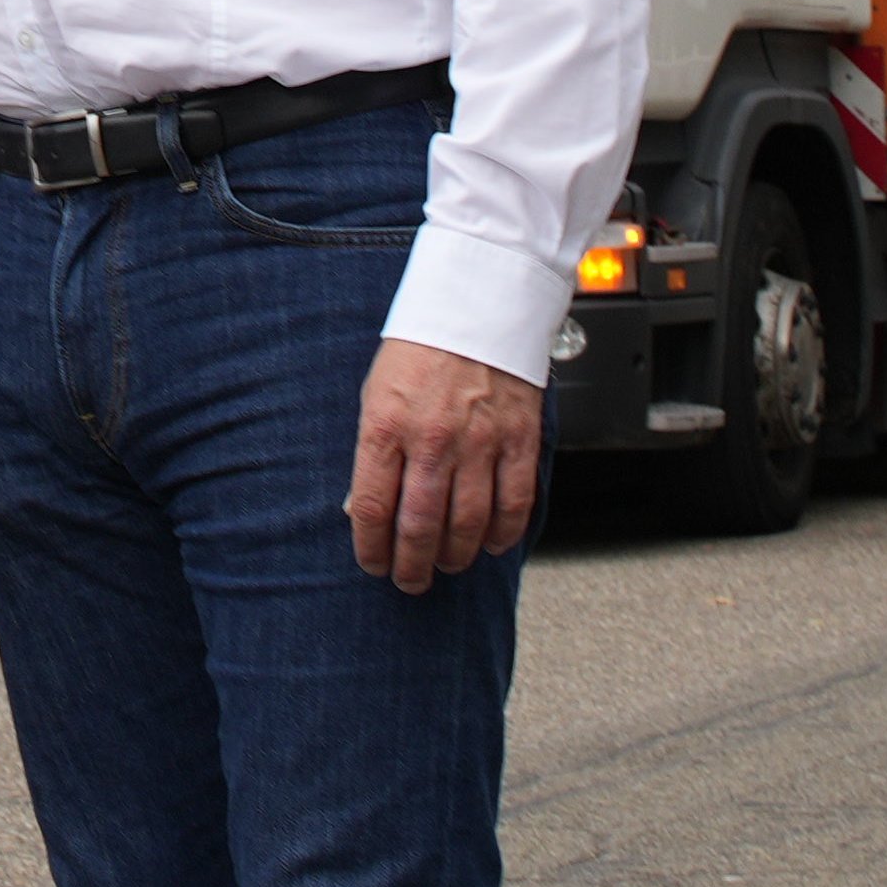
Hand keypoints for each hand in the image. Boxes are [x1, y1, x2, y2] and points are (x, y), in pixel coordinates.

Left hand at [342, 340, 542, 593]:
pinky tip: (491, 544)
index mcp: (386, 426)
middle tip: (410, 580)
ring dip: (455, 556)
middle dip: (412, 566)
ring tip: (446, 564)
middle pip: (420, 527)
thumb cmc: (421, 348)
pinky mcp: (519, 440)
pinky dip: (503, 535)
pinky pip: (514, 504)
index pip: (372, 509)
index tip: (373, 564)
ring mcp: (480, 442)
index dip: (371, 549)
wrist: (478, 306)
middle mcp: (433, 440)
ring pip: (468, 525)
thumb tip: (367, 507)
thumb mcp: (376, 395)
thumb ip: (374, 452)